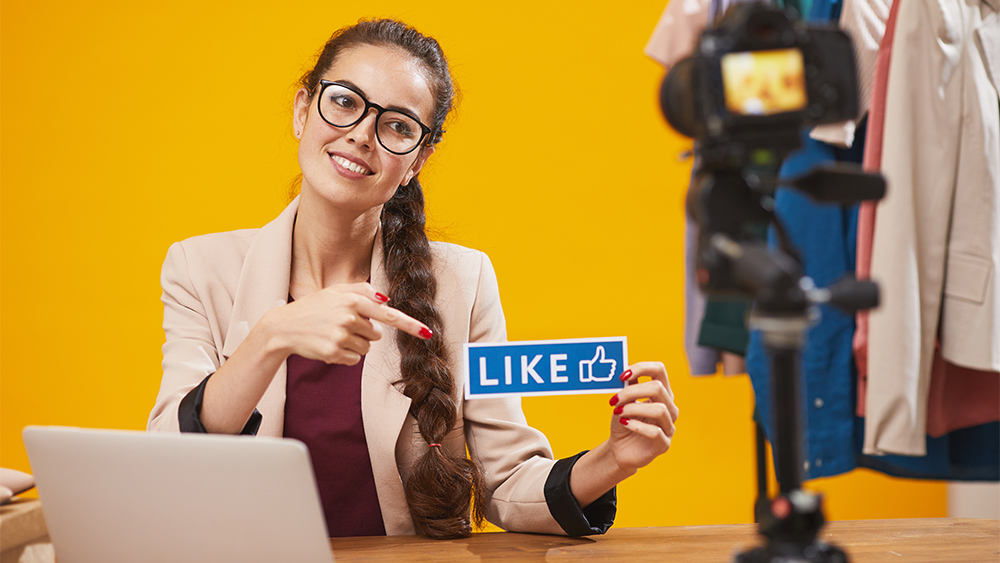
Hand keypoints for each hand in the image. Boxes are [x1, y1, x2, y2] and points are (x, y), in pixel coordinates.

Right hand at [263, 283, 430, 364]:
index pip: (388, 315)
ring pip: (366, 348)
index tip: (427, 333)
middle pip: (376, 334)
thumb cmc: (314, 307)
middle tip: (341, 325)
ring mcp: (341, 337)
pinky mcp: (334, 353)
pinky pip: (354, 359)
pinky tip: (329, 345)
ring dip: (354, 344)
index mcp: (352, 301)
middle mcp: (349, 318)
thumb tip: (386, 300)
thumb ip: (362, 291)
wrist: (283, 327)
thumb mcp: (336, 291)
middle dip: (364, 331)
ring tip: (333, 334)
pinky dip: (345, 355)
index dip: (410, 325)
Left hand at [607, 361, 678, 470]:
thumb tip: (625, 368)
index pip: (659, 370)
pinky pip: (655, 432)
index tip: (622, 375)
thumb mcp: (623, 401)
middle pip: (658, 388)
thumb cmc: (623, 422)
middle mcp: (669, 408)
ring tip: (618, 413)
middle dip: (632, 391)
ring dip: (634, 408)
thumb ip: (627, 385)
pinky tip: (624, 423)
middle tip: (614, 400)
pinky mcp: (663, 444)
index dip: (641, 368)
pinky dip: (636, 425)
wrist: (619, 450)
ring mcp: (669, 427)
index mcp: (661, 393)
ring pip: (659, 409)